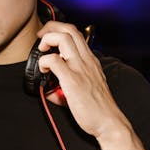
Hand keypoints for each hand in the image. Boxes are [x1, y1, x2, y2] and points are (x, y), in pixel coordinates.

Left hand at [33, 21, 124, 138]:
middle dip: (50, 28)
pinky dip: (44, 62)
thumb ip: (68, 85)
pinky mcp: (72, 80)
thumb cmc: (99, 109)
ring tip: (42, 51)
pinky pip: (54, 61)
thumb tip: (50, 89)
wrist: (109, 122)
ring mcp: (80, 69)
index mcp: (91, 61)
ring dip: (47, 40)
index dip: (59, 30)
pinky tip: (44, 71)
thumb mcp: (87, 90)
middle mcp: (87, 61)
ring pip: (63, 38)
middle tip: (41, 38)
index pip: (76, 34)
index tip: (49, 37)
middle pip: (69, 29)